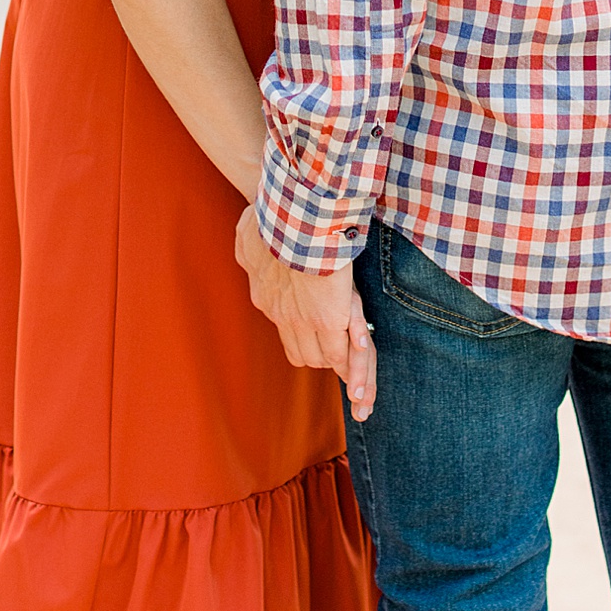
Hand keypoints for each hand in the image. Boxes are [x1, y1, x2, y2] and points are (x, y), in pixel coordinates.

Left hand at [235, 206, 375, 421]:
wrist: (290, 216)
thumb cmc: (271, 218)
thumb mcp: (249, 234)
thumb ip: (251, 242)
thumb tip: (246, 233)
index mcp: (267, 298)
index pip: (288, 331)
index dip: (305, 341)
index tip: (319, 345)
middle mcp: (284, 316)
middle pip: (306, 353)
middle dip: (325, 363)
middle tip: (347, 380)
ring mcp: (307, 320)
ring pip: (327, 357)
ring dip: (346, 369)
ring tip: (362, 394)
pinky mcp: (330, 317)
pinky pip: (345, 348)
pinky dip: (357, 360)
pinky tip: (364, 370)